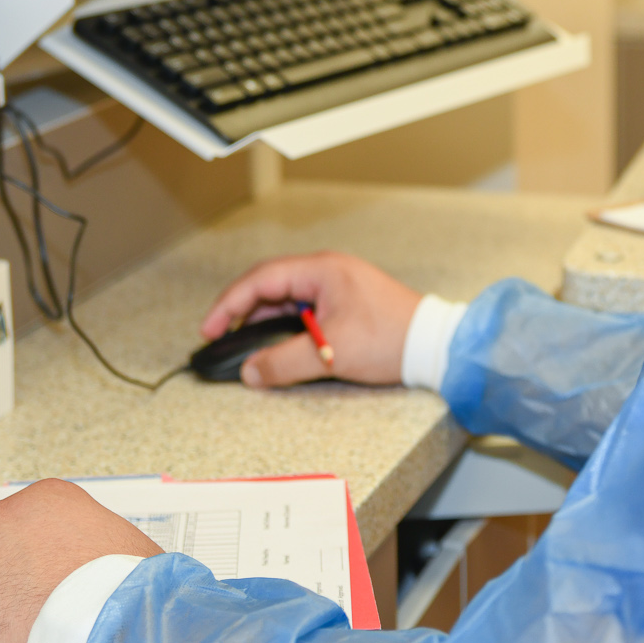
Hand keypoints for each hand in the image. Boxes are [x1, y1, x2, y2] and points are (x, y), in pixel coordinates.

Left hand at [0, 478, 162, 642]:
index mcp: (47, 499)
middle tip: (14, 596)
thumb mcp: (119, 542)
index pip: (19, 520)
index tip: (37, 574)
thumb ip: (93, 539)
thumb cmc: (124, 585)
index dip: (25, 552)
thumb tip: (98, 559)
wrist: (108, 617)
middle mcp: (4, 515)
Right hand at [200, 251, 421, 388]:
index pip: (261, 280)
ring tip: (242, 346)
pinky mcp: (345, 304)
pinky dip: (284, 327)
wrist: (434, 345)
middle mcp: (327, 272)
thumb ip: (285, 363)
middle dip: (240, 311)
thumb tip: (250, 372)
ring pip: (286, 300)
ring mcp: (336, 287)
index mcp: (322, 270)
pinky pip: (303, 311)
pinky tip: (275, 346)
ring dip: (262, 321)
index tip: (209, 328)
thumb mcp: (332, 353)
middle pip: (270, 286)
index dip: (229, 304)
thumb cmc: (391, 339)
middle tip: (217, 337)